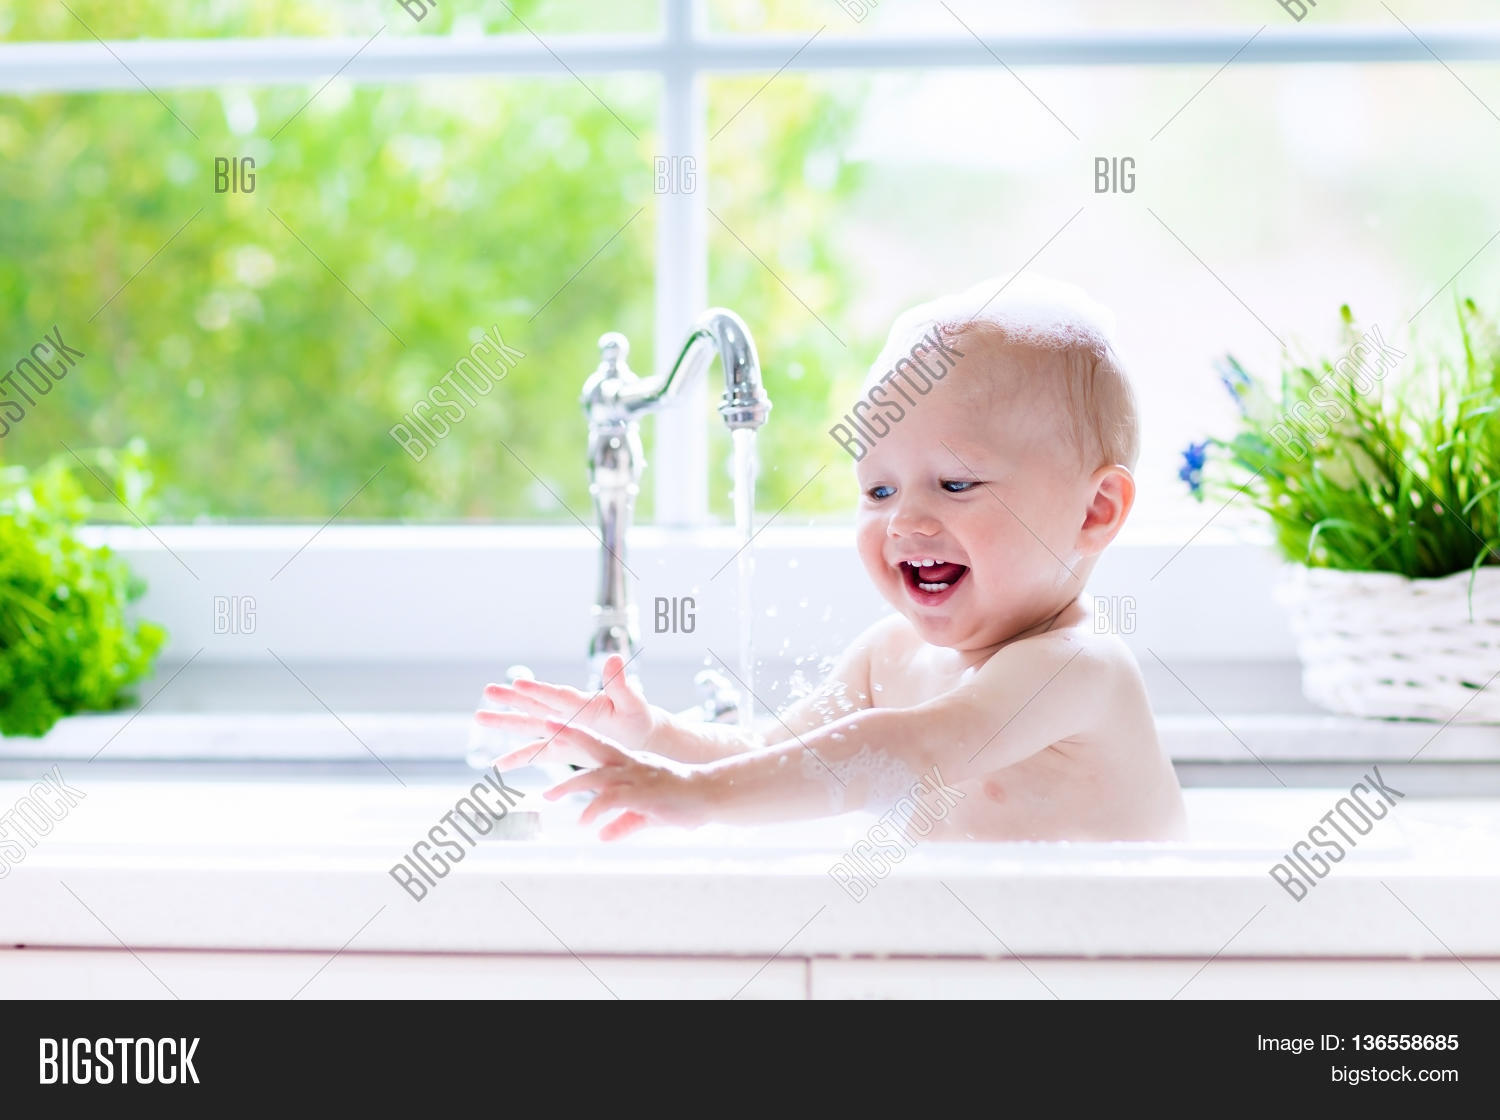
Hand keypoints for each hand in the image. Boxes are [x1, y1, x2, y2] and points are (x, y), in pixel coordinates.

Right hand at [477, 654, 663, 768]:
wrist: (639, 735)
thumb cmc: (636, 716)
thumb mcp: (632, 702)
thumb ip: (620, 684)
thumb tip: (614, 658)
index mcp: (583, 702)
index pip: (558, 696)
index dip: (540, 690)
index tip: (519, 683)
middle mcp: (566, 713)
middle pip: (535, 705)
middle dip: (511, 699)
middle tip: (487, 690)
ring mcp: (561, 729)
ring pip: (529, 726)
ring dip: (505, 723)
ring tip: (479, 717)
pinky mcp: (561, 747)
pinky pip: (537, 753)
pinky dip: (518, 758)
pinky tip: (497, 765)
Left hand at [534, 722, 711, 841]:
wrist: (712, 796)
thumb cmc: (684, 801)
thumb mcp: (648, 815)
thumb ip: (624, 823)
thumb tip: (602, 836)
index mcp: (633, 763)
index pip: (600, 746)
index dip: (577, 735)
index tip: (555, 726)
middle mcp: (632, 765)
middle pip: (595, 748)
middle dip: (569, 738)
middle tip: (543, 732)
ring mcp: (637, 777)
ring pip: (597, 775)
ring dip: (571, 783)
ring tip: (549, 795)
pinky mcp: (643, 793)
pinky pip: (612, 799)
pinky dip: (594, 809)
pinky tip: (584, 822)